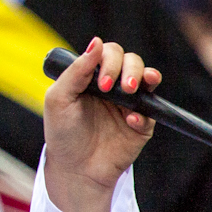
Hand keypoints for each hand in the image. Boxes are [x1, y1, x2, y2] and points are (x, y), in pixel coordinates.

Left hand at [44, 38, 159, 211]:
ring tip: (132, 88)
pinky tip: (131, 120)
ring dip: (144, 77)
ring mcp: (129, 104)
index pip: (108, 53)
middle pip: (132, 60)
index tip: (100, 82)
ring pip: (148, 78)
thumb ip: (76, 70)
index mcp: (92, 76)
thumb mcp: (59, 99)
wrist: (74, 169)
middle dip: (128, 68)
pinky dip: (143, 112)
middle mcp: (113, 86)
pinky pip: (152, 111)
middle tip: (117, 87)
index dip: (108, 60)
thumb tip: (96, 42)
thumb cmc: (62, 132)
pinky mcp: (141, 124)